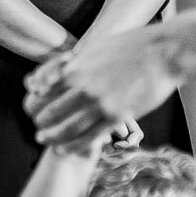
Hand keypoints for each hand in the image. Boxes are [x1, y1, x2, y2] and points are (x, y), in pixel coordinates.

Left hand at [25, 29, 178, 149]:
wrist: (163, 53)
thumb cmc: (133, 46)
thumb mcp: (97, 48)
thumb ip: (77, 61)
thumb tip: (61, 66)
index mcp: (77, 68)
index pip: (43, 89)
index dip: (34, 101)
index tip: (32, 107)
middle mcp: (84, 88)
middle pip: (51, 111)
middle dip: (40, 122)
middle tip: (38, 127)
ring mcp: (100, 104)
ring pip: (66, 128)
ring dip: (52, 137)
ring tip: (44, 140)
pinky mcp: (116, 117)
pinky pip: (89, 137)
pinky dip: (73, 146)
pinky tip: (65, 150)